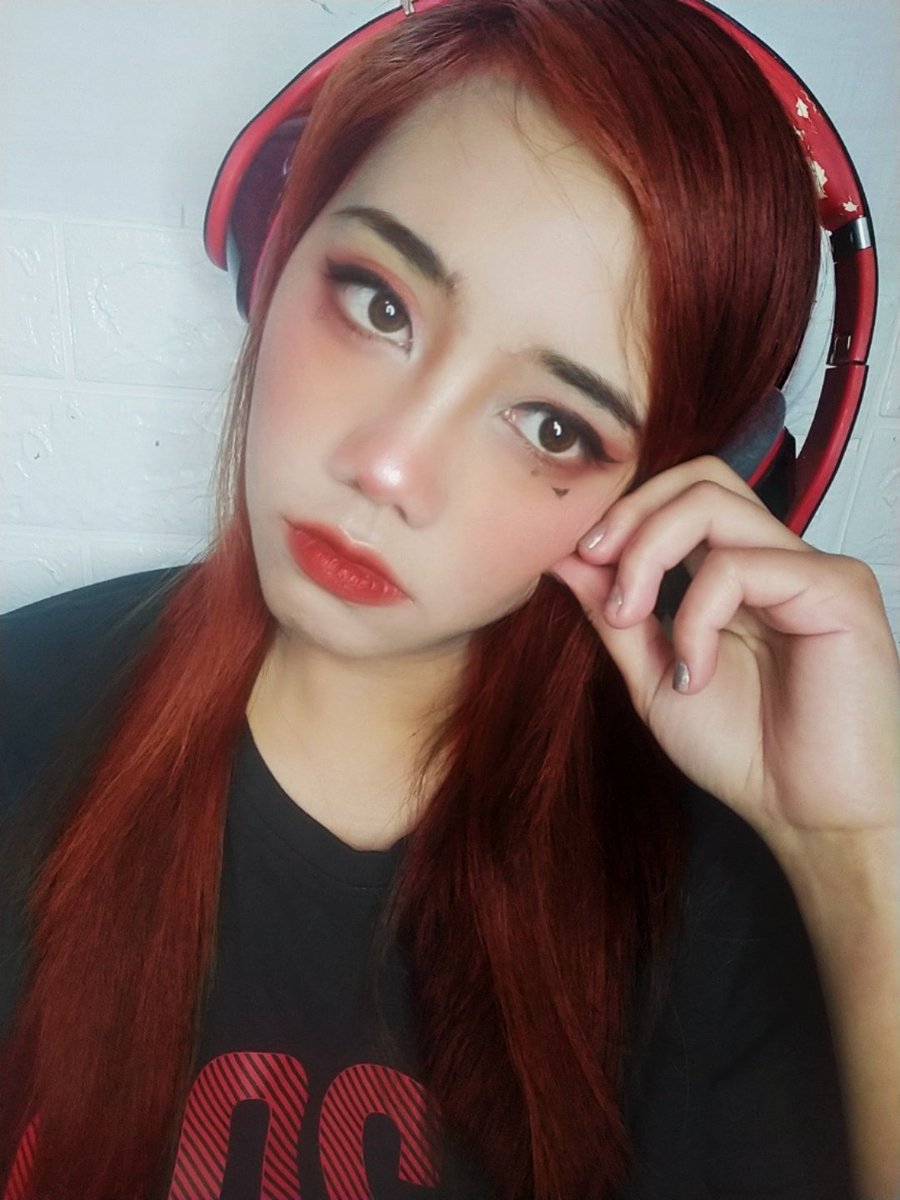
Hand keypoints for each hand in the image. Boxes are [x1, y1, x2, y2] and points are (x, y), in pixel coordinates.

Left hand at [551, 456, 899, 843]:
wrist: (805, 816)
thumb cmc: (745, 752)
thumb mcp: (655, 676)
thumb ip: (615, 614)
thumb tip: (565, 557)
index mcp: (739, 572)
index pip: (682, 495)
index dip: (624, 512)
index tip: (576, 557)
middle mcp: (777, 558)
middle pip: (699, 477)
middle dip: (632, 514)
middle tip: (595, 564)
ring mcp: (811, 568)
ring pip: (713, 503)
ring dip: (649, 557)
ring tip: (632, 619)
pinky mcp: (838, 590)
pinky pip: (739, 566)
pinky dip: (695, 615)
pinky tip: (696, 669)